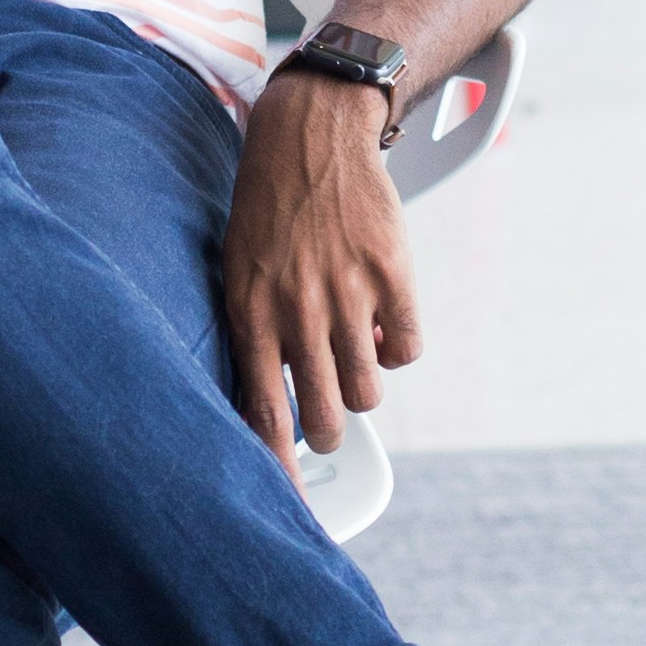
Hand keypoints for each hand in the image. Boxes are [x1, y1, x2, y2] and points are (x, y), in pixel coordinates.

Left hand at [220, 68, 419, 461]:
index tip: (289, 509)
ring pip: (367, 392)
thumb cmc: (269, 210)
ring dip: (363, 389)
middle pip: (324, 416)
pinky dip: (396, 350)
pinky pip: (406, 351)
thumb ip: (258, 336)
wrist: (312, 135)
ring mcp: (348, 293)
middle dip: (327, 431)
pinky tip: (379, 324)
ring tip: (353, 359)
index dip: (279, 471)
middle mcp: (298, 310)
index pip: (264, 416)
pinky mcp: (392, 274)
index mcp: (251, 314)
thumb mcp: (240, 271)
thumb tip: (276, 404)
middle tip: (327, 417)